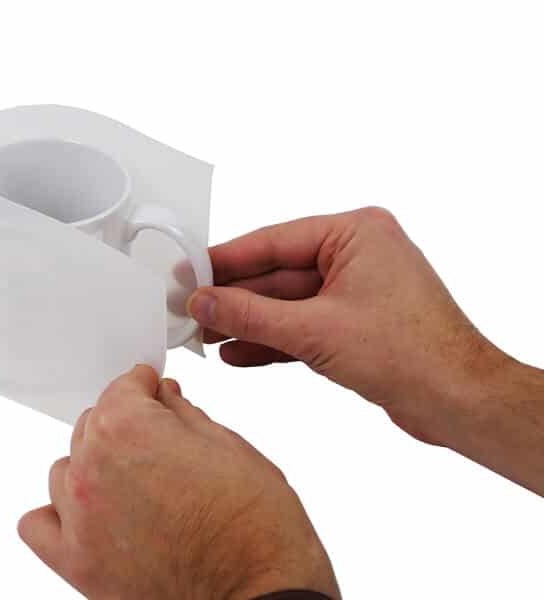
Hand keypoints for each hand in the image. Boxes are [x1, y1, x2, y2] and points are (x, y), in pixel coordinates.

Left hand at [18, 366, 339, 599]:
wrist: (262, 590)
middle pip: (93, 424)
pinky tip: (94, 511)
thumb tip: (165, 395)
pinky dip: (60, 511)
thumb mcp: (227, 444)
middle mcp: (93, 470)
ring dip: (95, 463)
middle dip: (126, 421)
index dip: (144, 384)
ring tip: (134, 477)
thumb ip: (184, 413)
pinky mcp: (78, 565)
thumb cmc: (255, 521)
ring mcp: (80, 520)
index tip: (153, 388)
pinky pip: (40, 523)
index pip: (122, 387)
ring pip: (67, 469)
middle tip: (160, 436)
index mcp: (130, 430)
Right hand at [187, 208, 511, 445]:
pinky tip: (237, 354)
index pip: (274, 241)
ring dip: (248, 323)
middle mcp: (356, 255)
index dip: (227, 260)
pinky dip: (272, 341)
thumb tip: (204, 303)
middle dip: (235, 298)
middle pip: (277, 274)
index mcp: (356, 233)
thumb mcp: (314, 330)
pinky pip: (302, 327)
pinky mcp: (353, 325)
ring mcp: (355, 292)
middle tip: (192, 309)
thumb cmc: (411, 353)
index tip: (190, 272)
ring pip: (287, 304)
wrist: (459, 402)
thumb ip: (251, 315)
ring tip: (206, 336)